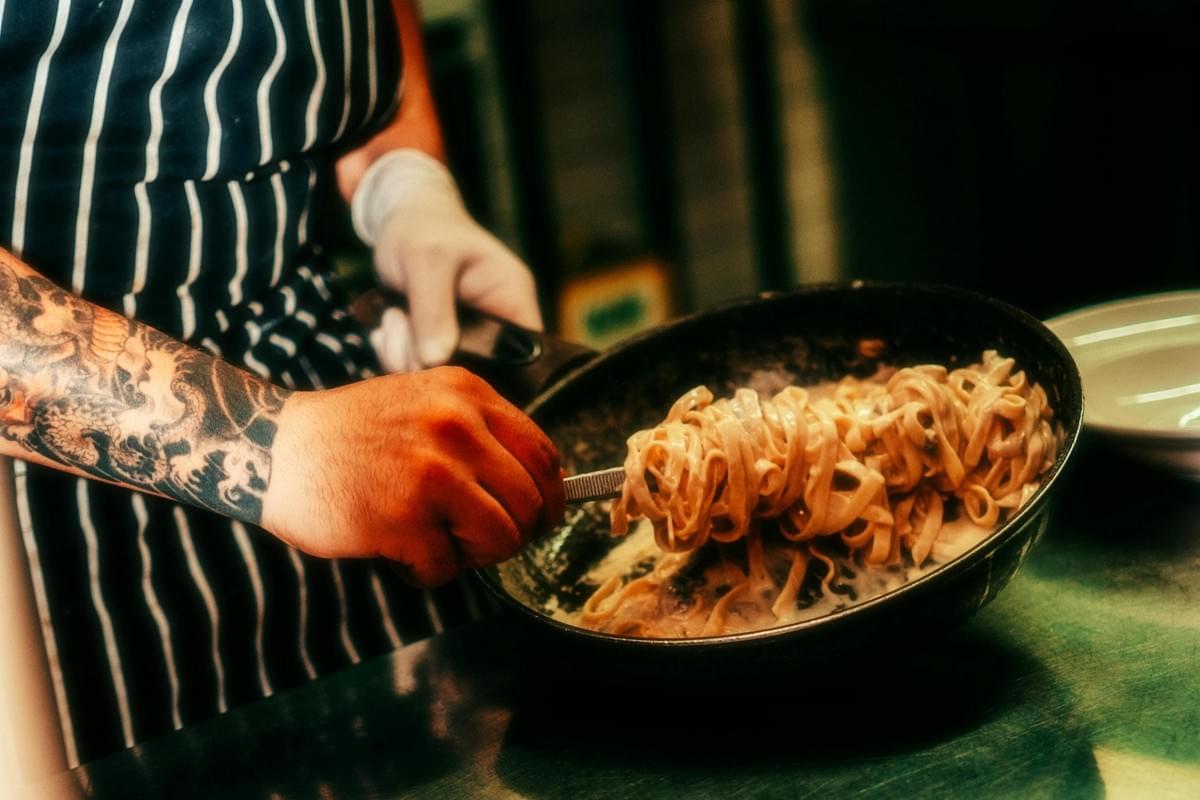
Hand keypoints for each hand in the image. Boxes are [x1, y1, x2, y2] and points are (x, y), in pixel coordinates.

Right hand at [262, 367, 564, 585]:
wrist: (275, 448)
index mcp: (468, 395)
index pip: (544, 455)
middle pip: (530, 504)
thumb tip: (538, 488)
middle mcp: (457, 425)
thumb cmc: (352, 437)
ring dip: (473, 556)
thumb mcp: (425, 405)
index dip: (550, 498)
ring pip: (501, 539)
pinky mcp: (404, 515)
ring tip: (436, 543)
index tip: (539, 520)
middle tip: (478, 540)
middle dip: (513, 535)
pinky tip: (397, 550)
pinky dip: (425, 571)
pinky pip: (446, 568)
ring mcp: (433, 470)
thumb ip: (479, 434)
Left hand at [354, 150, 540, 370]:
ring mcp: (466, 340)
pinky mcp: (438, 346)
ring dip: (403, 353)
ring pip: (437, 375)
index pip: (524, 359)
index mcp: (514, 303)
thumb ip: (433, 310)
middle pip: (474, 375)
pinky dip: (394, 351)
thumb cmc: (424, 229)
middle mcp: (497, 328)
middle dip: (428, 359)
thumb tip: (435, 360)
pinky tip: (390, 321)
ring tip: (395, 315)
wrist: (399, 220)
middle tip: (401, 322)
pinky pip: (416, 369)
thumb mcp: (427, 260)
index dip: (490, 373)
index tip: (443, 358)